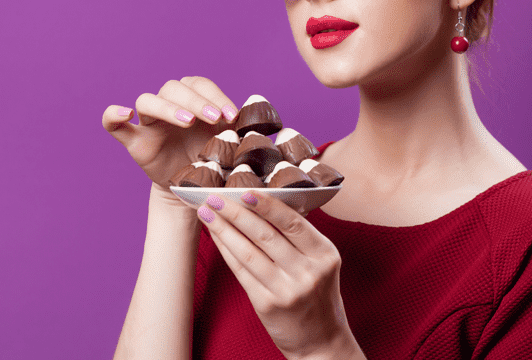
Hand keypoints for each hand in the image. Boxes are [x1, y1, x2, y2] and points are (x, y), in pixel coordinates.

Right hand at [102, 77, 239, 196]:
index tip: (232, 115)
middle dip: (196, 100)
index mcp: (193, 100)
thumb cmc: (214, 159)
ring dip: (168, 107)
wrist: (195, 188)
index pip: (199, 84)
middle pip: (174, 89)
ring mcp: (149, 123)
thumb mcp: (232, 142)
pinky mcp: (134, 141)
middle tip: (214, 118)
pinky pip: (113, 123)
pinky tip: (124, 113)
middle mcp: (169, 105)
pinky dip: (113, 115)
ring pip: (148, 100)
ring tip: (188, 121)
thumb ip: (243, 128)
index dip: (215, 95)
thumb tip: (263, 119)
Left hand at [195, 190, 360, 359]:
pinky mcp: (267, 305)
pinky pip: (242, 272)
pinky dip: (226, 251)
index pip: (293, 223)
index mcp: (324, 255)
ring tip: (207, 214)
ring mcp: (287, 290)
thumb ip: (300, 238)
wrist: (321, 341)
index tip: (245, 191)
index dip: (267, 206)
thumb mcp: (322, 263)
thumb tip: (263, 204)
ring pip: (249, 252)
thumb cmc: (318, 295)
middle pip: (266, 235)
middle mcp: (307, 272)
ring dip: (224, 230)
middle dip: (236, 213)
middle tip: (215, 198)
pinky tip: (216, 238)